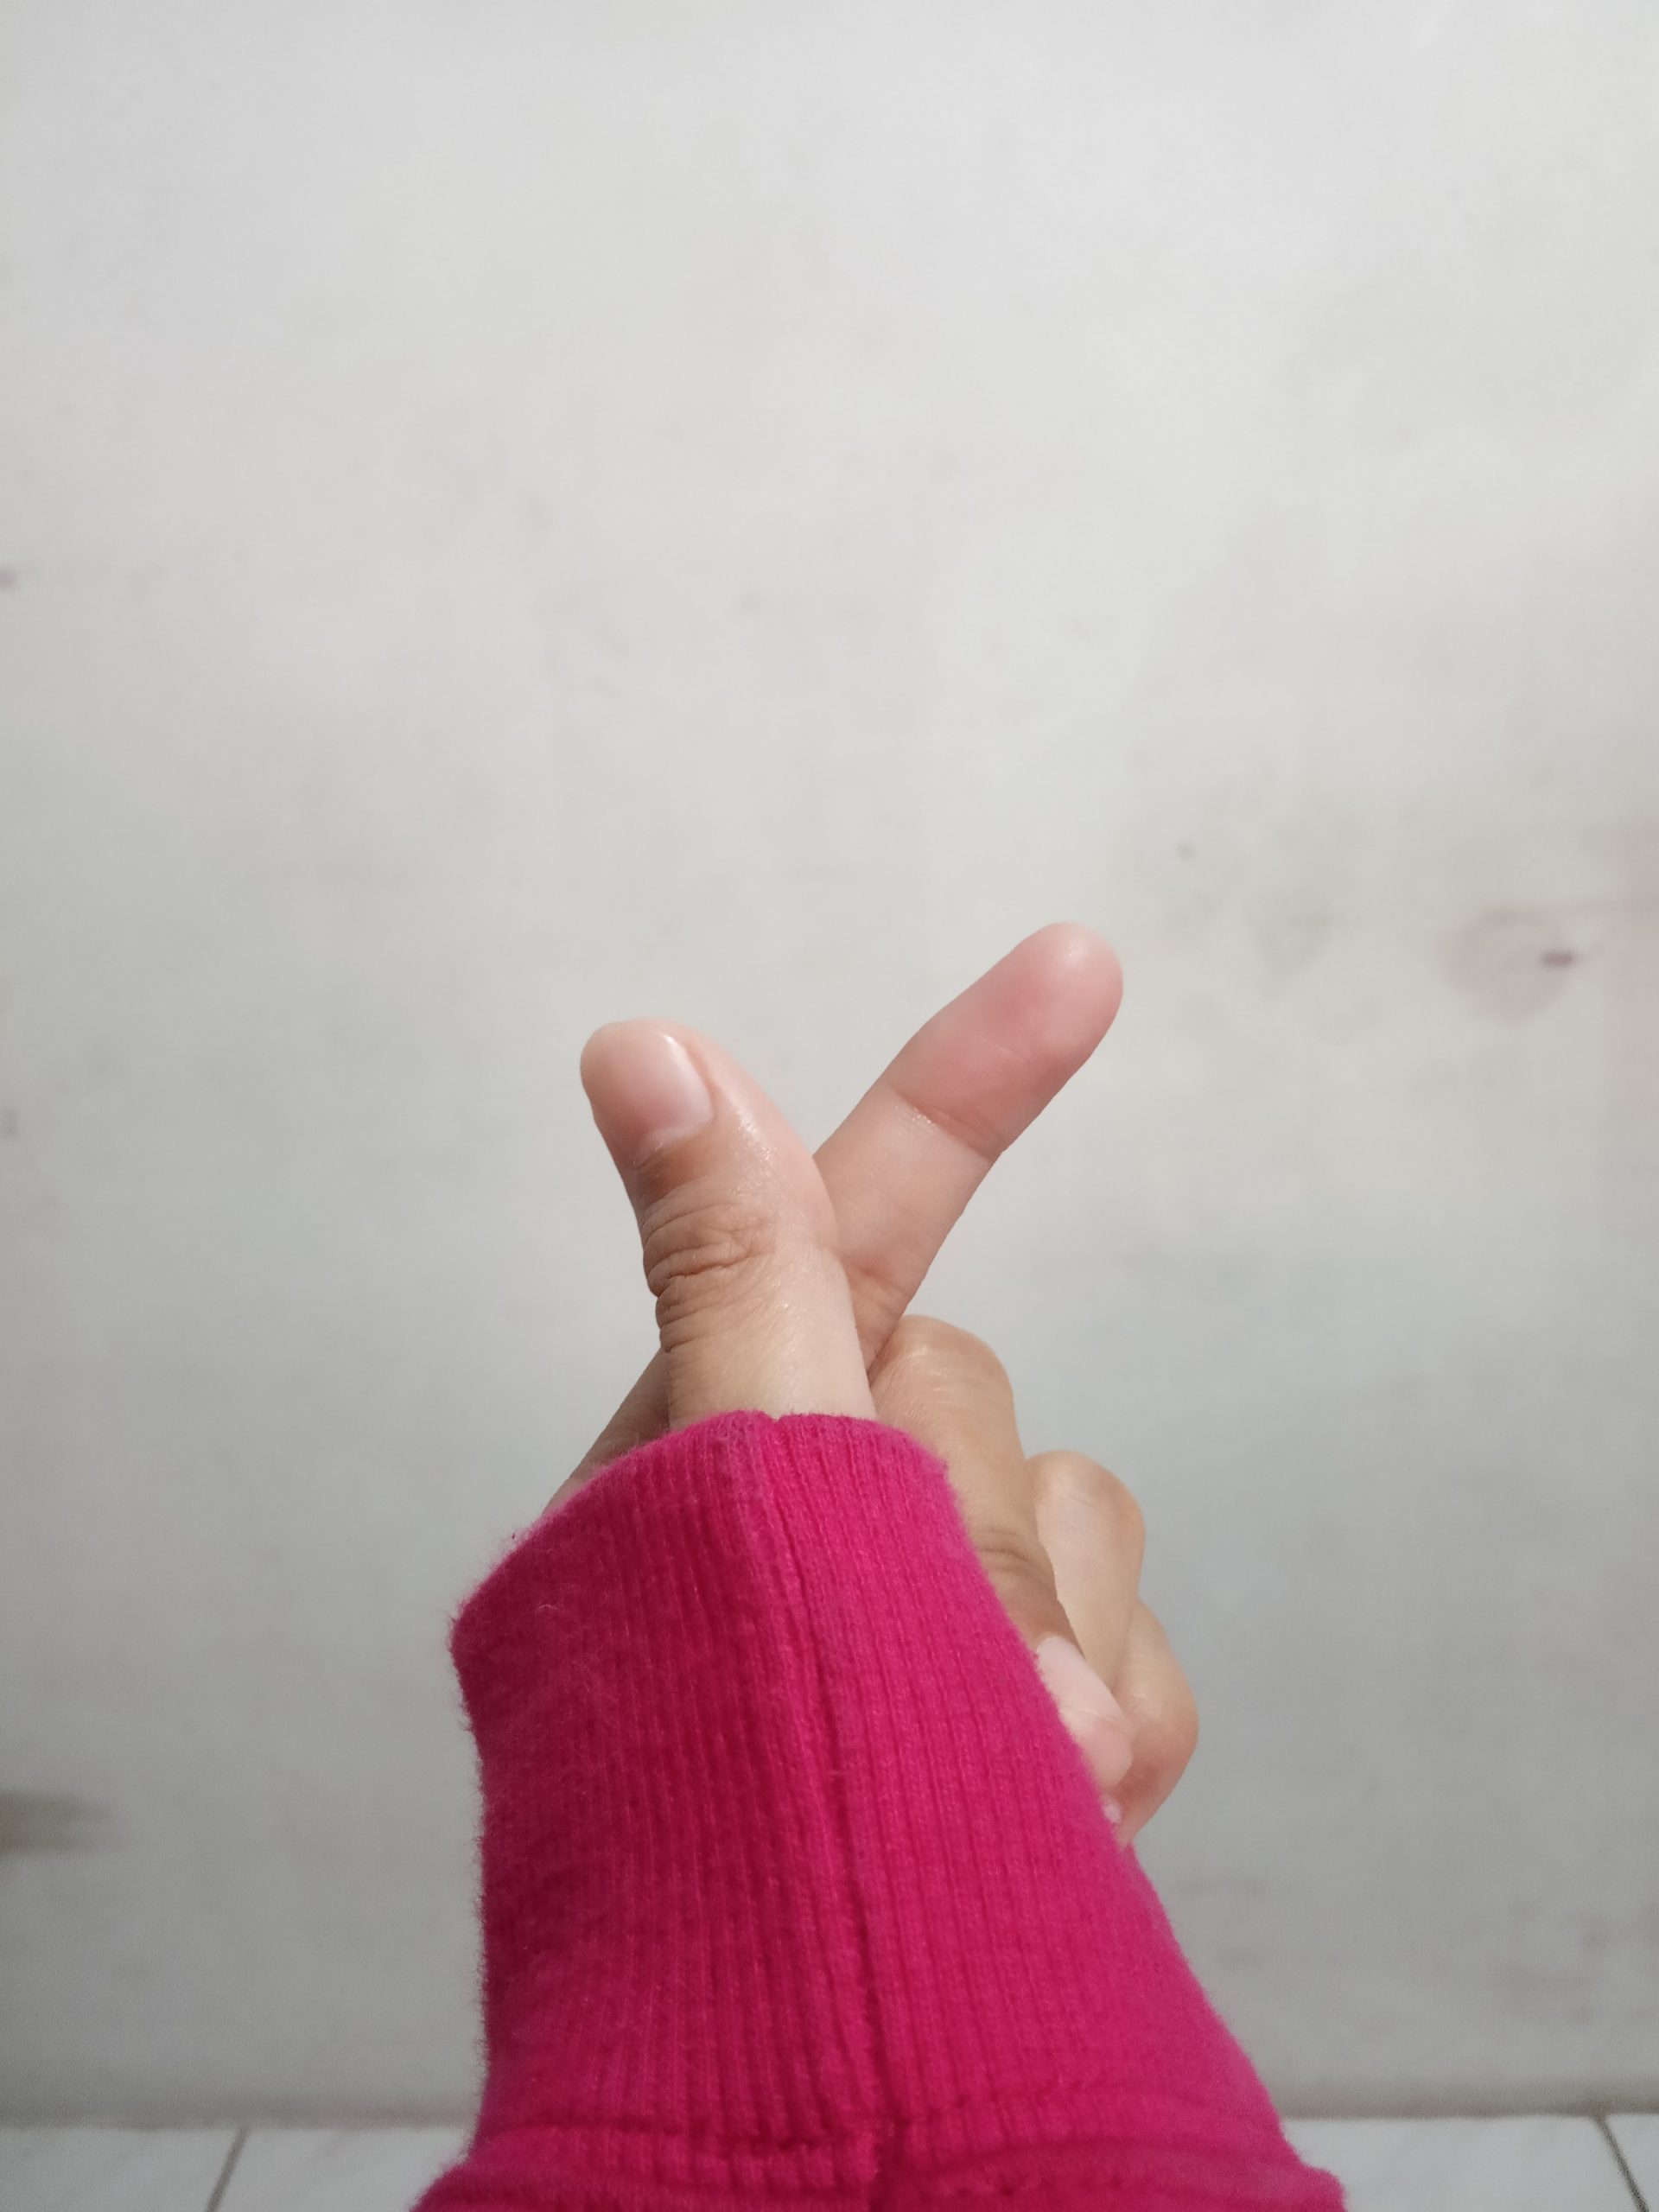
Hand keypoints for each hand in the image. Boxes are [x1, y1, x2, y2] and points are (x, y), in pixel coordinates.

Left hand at [577, 933, 1197, 1843]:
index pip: (854, 1213)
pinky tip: (1039, 1799)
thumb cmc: (707, 1792)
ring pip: (1075, 1517)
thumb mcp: (725, 1498)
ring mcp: (928, 1616)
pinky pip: (1137, 1660)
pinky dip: (1104, 1731)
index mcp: (717, 1430)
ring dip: (1040, 1636)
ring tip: (966, 1756)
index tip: (1077, 966)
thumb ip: (723, 1273)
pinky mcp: (1019, 1721)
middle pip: (973, 1391)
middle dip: (958, 1513)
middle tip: (896, 1643)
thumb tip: (643, 1047)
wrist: (809, 2074)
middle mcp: (819, 1504)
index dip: (964, 1083)